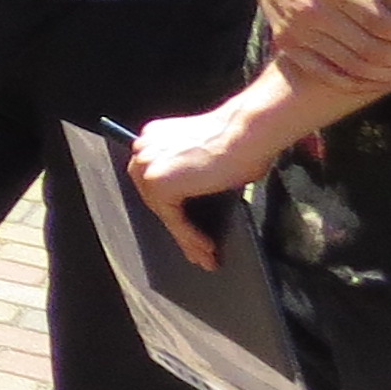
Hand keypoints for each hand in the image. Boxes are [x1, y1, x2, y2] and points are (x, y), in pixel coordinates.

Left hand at [130, 98, 285, 272]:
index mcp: (152, 139)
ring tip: (205, 256)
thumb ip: (188, 172)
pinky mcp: (159, 183)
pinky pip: (172, 218)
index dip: (172, 209)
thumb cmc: (239, 142)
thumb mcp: (204, 157)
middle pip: (157, 199)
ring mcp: (147, 165)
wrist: (247, 133)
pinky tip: (206, 248)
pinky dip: (189, 236)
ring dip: (186, 238)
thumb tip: (193, 203)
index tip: (186, 229)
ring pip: (165, 212)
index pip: (157, 182)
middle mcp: (143, 148)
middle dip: (178, 228)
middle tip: (197, 251)